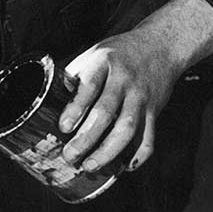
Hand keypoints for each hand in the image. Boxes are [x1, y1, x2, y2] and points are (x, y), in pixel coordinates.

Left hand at [57, 0, 212, 172]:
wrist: (161, 45)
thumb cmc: (119, 53)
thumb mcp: (93, 55)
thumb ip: (75, 77)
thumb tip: (51, 103)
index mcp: (104, 63)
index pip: (90, 86)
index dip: (76, 108)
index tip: (64, 128)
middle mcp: (124, 80)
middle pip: (106, 112)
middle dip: (87, 138)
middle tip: (70, 156)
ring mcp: (141, 96)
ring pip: (128, 128)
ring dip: (108, 151)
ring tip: (90, 166)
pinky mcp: (154, 110)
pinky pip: (149, 136)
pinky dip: (139, 155)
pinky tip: (126, 166)